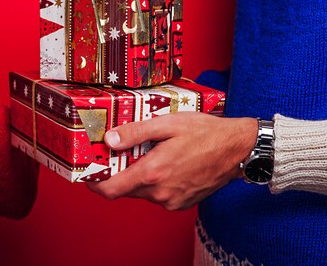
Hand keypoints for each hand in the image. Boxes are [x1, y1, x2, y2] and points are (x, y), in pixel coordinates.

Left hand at [87, 112, 257, 209]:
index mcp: (153, 173)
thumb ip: (136, 132)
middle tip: (119, 151)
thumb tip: (110, 139)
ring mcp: (172, 201)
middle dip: (118, 172)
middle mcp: (160, 193)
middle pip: (125, 189)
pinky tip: (166, 161)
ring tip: (149, 151)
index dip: (94, 183)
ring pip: (142, 192)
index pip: (110, 189)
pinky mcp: (182, 203)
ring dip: (139, 175)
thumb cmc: (206, 133)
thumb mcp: (167, 124)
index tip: (88, 173)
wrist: (239, 149)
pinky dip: (155, 181)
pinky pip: (158, 194)